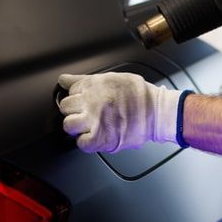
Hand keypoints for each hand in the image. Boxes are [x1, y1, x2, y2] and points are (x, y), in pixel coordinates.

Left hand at [57, 72, 182, 152]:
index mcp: (93, 85)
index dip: (77, 95)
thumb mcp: (112, 78)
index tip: (84, 100)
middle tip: (87, 113)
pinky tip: (95, 136)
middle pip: (65, 107)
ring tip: (89, 125)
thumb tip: (65, 80)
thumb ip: (86, 80)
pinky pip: (81, 143)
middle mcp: (91, 102)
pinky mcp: (101, 138)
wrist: (157, 111)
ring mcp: (95, 121)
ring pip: (69, 125)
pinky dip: (86, 142)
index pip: (70, 90)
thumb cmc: (139, 95)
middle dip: (74, 109)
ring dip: (77, 126)